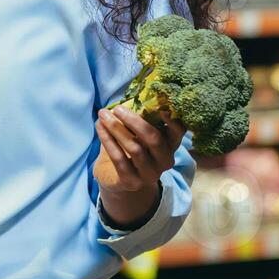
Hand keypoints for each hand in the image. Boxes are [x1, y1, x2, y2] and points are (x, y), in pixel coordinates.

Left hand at [93, 105, 185, 227]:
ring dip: (116, 128)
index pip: (178, 133)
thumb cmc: (131, 149)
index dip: (172, 121)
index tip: (161, 108)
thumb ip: (141, 118)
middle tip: (117, 108)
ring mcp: (149, 174)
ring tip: (102, 115)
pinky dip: (107, 140)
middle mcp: (165, 161)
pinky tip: (99, 127)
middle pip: (153, 139)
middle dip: (134, 121)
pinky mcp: (131, 182)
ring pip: (134, 148)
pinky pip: (118, 158)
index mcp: (170, 146)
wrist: (117, 179)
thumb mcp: (139, 134)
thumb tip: (130, 96)